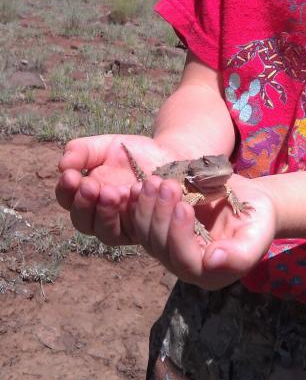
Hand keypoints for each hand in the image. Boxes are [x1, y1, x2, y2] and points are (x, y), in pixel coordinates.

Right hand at [56, 135, 173, 245]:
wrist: (169, 155)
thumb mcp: (104, 146)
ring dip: (106, 214)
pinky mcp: (145, 230)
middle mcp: (101, 215)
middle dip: (83, 204)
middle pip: (82, 222)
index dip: (66, 190)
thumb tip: (63, 165)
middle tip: (90, 186)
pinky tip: (136, 194)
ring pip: (106, 233)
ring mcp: (124, 226)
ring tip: (112, 192)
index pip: (67, 200)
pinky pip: (136, 230)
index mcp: (87, 196)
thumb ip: (82, 152)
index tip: (71, 175)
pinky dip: (134, 214)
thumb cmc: (133, 153)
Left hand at [131, 173, 276, 289]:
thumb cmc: (257, 219)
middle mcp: (184, 266)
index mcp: (209, 274)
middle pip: (161, 247)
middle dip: (161, 214)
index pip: (185, 260)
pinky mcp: (160, 231)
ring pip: (147, 234)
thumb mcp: (257, 234)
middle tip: (165, 185)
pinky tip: (139, 185)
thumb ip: (241, 254)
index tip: (183, 205)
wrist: (249, 203)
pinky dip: (138, 204)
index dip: (180, 235)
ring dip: (146, 207)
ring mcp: (169, 249)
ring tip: (153, 181)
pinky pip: (141, 222)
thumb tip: (213, 260)